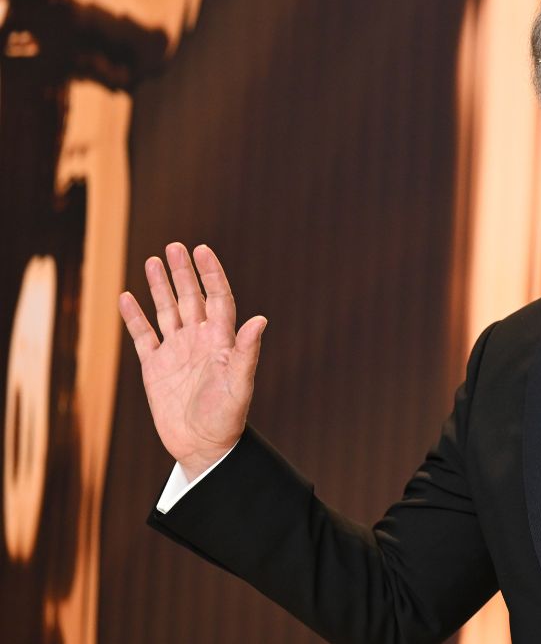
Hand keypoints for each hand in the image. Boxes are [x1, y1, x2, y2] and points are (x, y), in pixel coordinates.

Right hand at [117, 243, 266, 478]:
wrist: (204, 447)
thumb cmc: (228, 418)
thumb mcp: (239, 384)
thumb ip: (247, 352)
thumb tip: (260, 319)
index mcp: (222, 341)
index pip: (218, 298)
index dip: (211, 274)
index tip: (202, 250)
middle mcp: (199, 341)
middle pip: (191, 298)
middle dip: (183, 272)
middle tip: (175, 246)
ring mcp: (176, 352)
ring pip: (167, 311)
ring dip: (160, 287)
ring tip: (152, 261)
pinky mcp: (155, 367)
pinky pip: (143, 336)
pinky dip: (134, 317)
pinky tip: (126, 297)